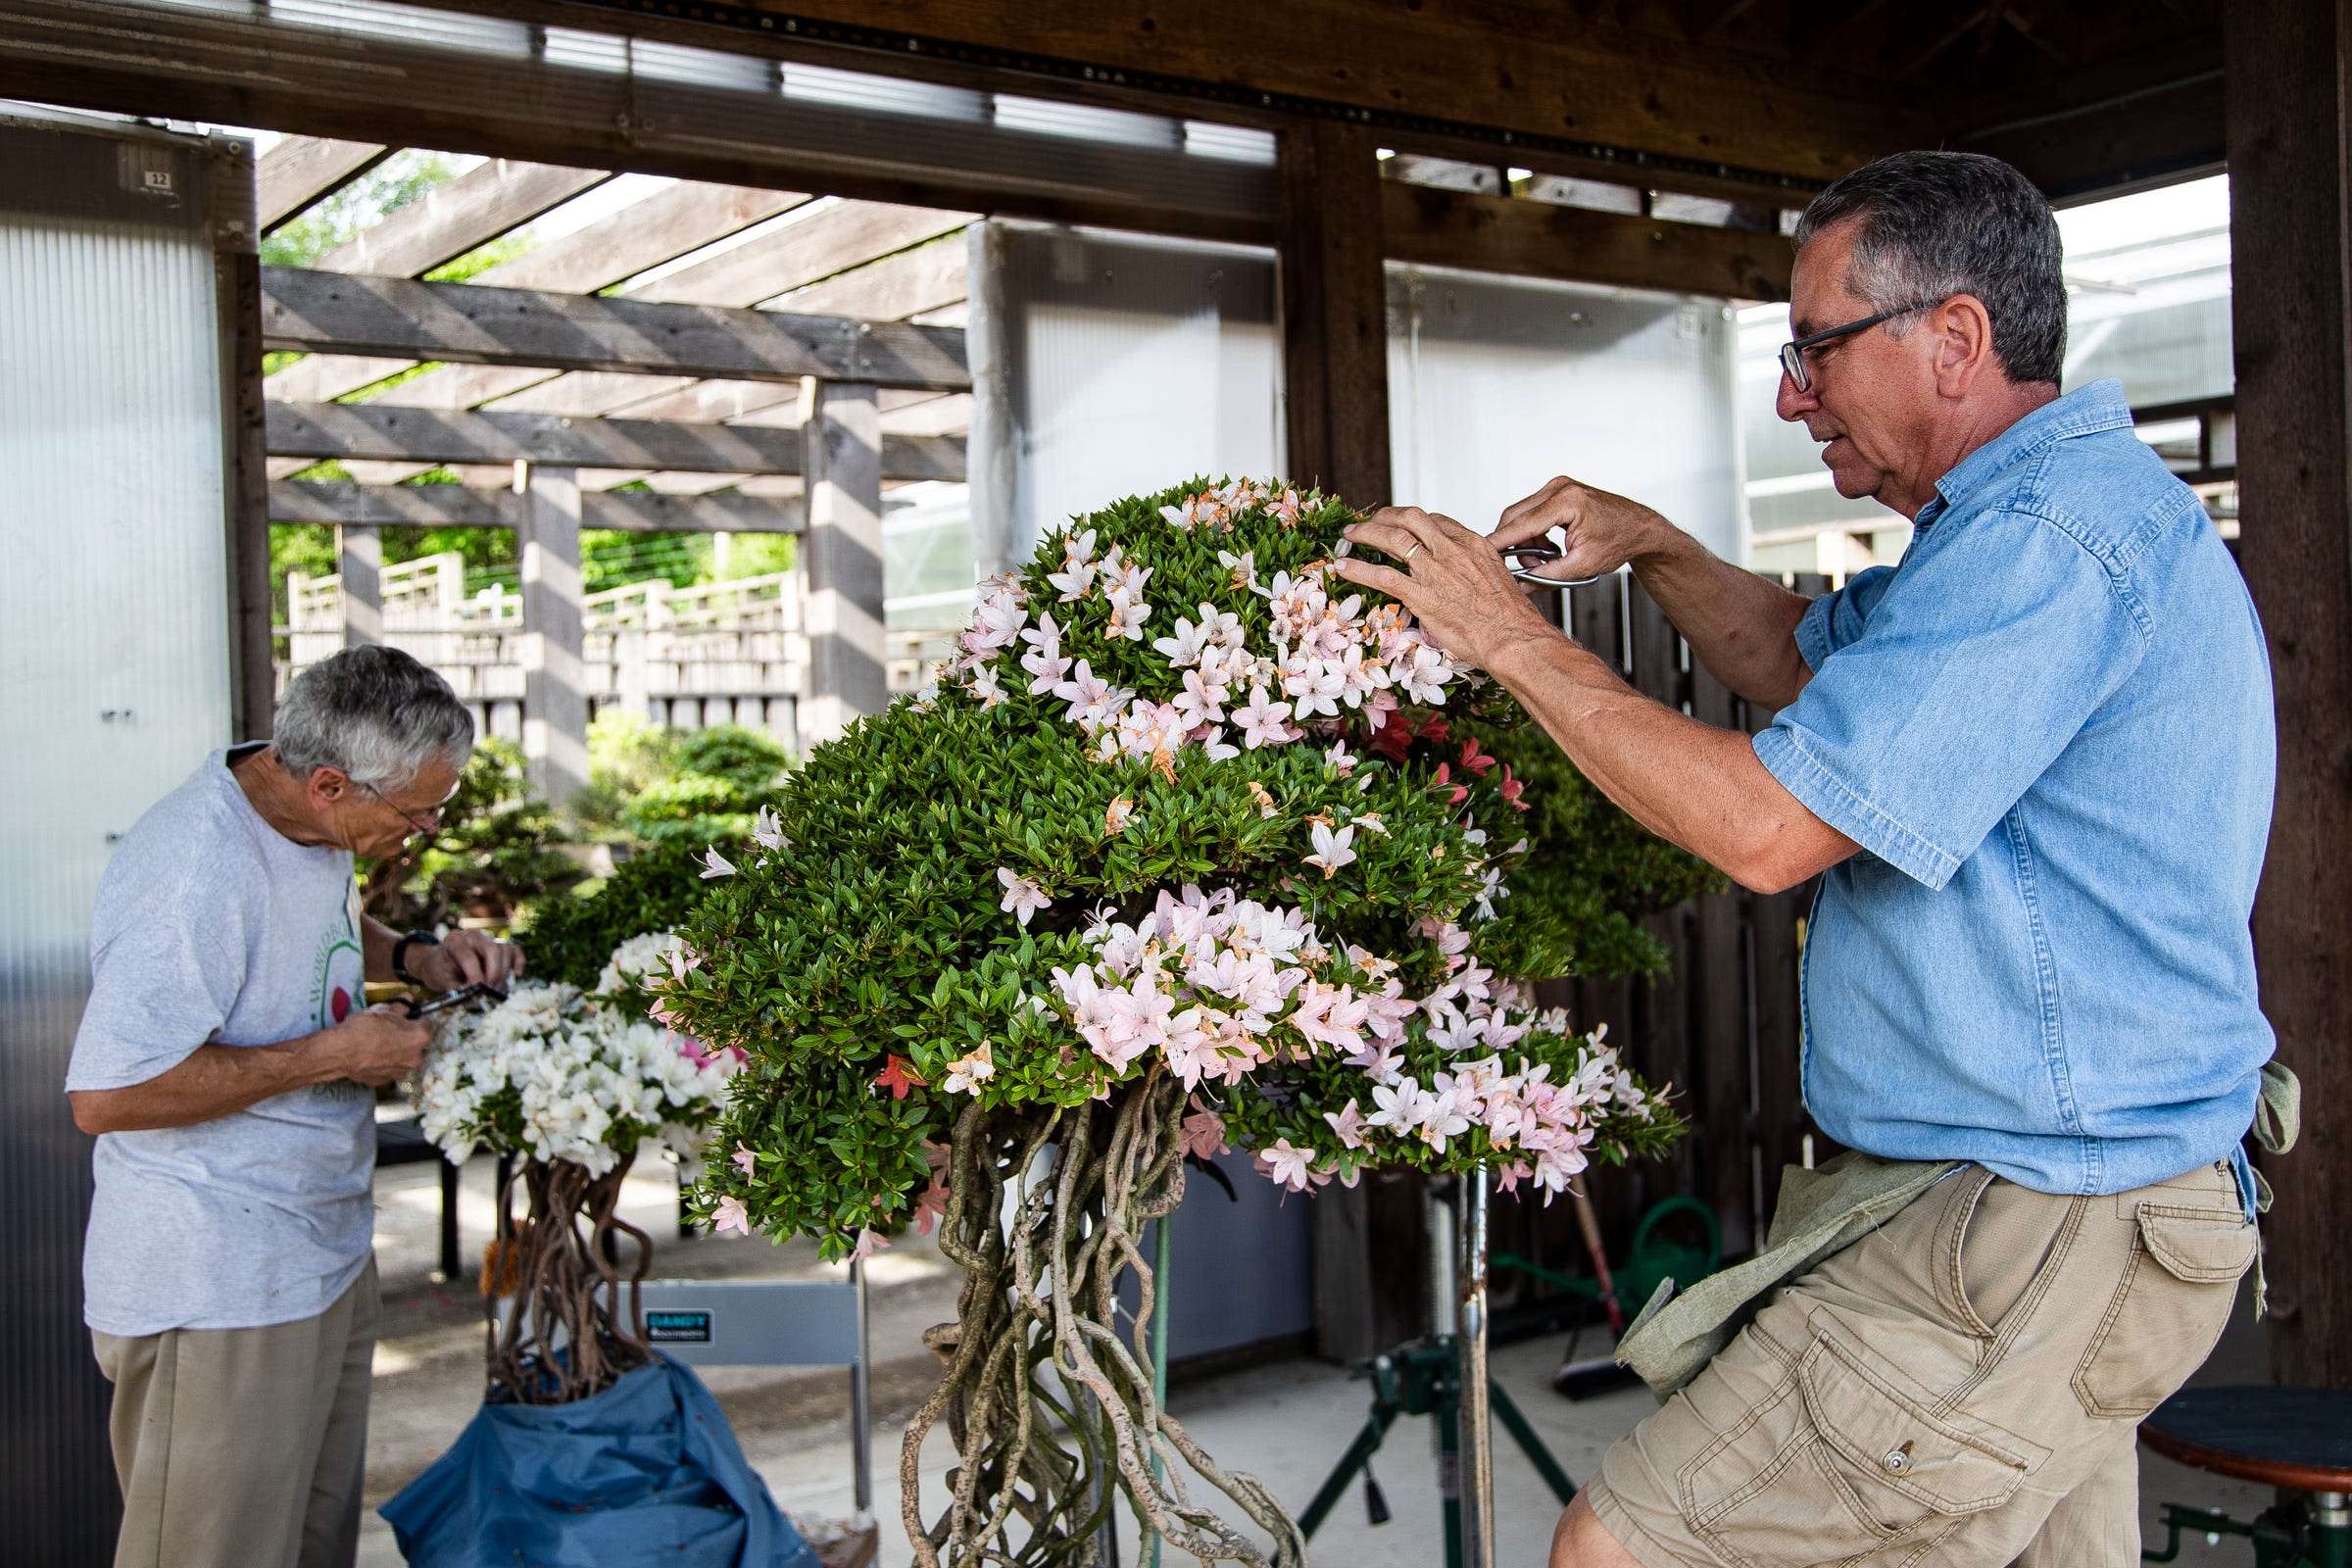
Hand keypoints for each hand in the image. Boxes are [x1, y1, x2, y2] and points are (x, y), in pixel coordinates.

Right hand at [322, 1004, 434, 1086]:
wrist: (340, 1051)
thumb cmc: (363, 1027)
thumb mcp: (383, 1010)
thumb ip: (400, 1006)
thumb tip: (407, 999)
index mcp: (419, 1037)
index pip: (426, 1022)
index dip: (417, 1016)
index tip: (409, 1014)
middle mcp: (415, 1057)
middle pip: (416, 1042)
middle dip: (407, 1035)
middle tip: (391, 1028)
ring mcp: (400, 1071)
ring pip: (403, 1057)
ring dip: (397, 1050)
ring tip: (379, 1042)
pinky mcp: (386, 1080)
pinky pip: (390, 1068)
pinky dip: (385, 1062)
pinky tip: (372, 1055)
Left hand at [411, 928, 525, 991]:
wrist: (440, 963)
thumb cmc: (441, 972)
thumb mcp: (443, 982)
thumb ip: (459, 989)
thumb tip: (476, 996)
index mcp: (454, 941)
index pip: (468, 955)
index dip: (475, 975)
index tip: (478, 991)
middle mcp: (473, 935)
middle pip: (493, 949)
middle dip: (494, 973)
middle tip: (489, 991)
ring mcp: (488, 938)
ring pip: (505, 950)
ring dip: (504, 973)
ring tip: (494, 989)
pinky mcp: (499, 945)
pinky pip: (514, 950)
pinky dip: (518, 962)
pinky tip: (517, 974)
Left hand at [1334, 505, 1554, 672]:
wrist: (1513, 637)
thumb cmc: (1510, 618)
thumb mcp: (1495, 579)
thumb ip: (1474, 570)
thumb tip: (1461, 577)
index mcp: (1471, 544)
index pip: (1434, 520)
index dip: (1411, 520)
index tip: (1400, 524)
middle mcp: (1451, 550)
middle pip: (1409, 518)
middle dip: (1385, 516)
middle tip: (1370, 522)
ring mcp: (1434, 571)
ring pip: (1392, 538)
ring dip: (1366, 533)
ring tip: (1351, 534)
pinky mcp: (1421, 594)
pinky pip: (1382, 575)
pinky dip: (1358, 568)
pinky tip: (1343, 566)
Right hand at [1494, 476, 1668, 582]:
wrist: (1639, 528)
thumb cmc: (1619, 541)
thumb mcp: (1582, 566)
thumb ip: (1547, 576)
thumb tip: (1520, 584)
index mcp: (1568, 501)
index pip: (1522, 523)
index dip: (1499, 541)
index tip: (1481, 553)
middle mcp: (1559, 488)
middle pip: (1514, 516)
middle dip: (1512, 544)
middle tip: (1522, 568)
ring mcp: (1557, 487)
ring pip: (1521, 515)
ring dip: (1524, 541)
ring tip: (1545, 561)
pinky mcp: (1557, 492)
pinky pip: (1531, 512)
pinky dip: (1533, 533)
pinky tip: (1550, 548)